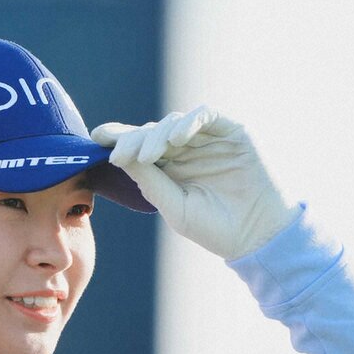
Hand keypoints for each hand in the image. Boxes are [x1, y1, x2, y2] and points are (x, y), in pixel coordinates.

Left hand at [91, 106, 299, 259]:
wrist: (258, 237)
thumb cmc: (215, 228)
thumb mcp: (174, 207)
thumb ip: (150, 181)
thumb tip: (120, 156)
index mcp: (170, 169)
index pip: (139, 146)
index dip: (118, 138)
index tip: (95, 139)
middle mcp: (187, 150)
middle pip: (152, 132)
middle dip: (132, 140)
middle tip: (118, 156)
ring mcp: (209, 139)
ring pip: (174, 122)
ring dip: (157, 135)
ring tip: (148, 156)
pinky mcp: (232, 132)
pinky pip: (206, 115)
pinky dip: (188, 122)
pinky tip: (175, 138)